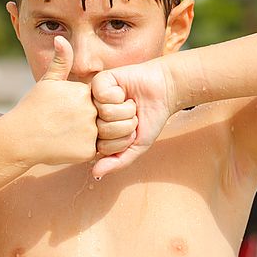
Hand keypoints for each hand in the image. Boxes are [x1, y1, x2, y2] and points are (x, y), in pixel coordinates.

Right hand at [6, 36, 97, 166]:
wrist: (20, 138)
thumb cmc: (33, 108)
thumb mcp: (47, 82)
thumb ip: (61, 61)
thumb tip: (61, 38)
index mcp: (84, 92)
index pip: (105, 97)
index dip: (95, 103)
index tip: (80, 109)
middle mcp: (91, 111)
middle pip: (109, 115)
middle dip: (101, 119)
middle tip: (81, 124)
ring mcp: (90, 132)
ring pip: (108, 134)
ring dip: (100, 135)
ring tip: (79, 134)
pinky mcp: (88, 151)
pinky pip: (99, 150)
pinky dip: (90, 149)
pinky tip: (72, 145)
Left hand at [91, 57, 174, 177]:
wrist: (163, 91)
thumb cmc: (149, 118)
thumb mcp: (136, 146)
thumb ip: (117, 161)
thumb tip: (95, 174)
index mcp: (98, 132)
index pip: (102, 147)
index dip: (123, 141)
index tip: (132, 132)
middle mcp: (92, 116)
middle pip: (103, 130)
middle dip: (126, 124)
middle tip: (133, 115)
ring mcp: (93, 98)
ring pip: (104, 113)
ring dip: (125, 110)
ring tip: (130, 103)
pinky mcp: (99, 81)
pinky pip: (102, 95)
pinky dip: (119, 95)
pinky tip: (124, 91)